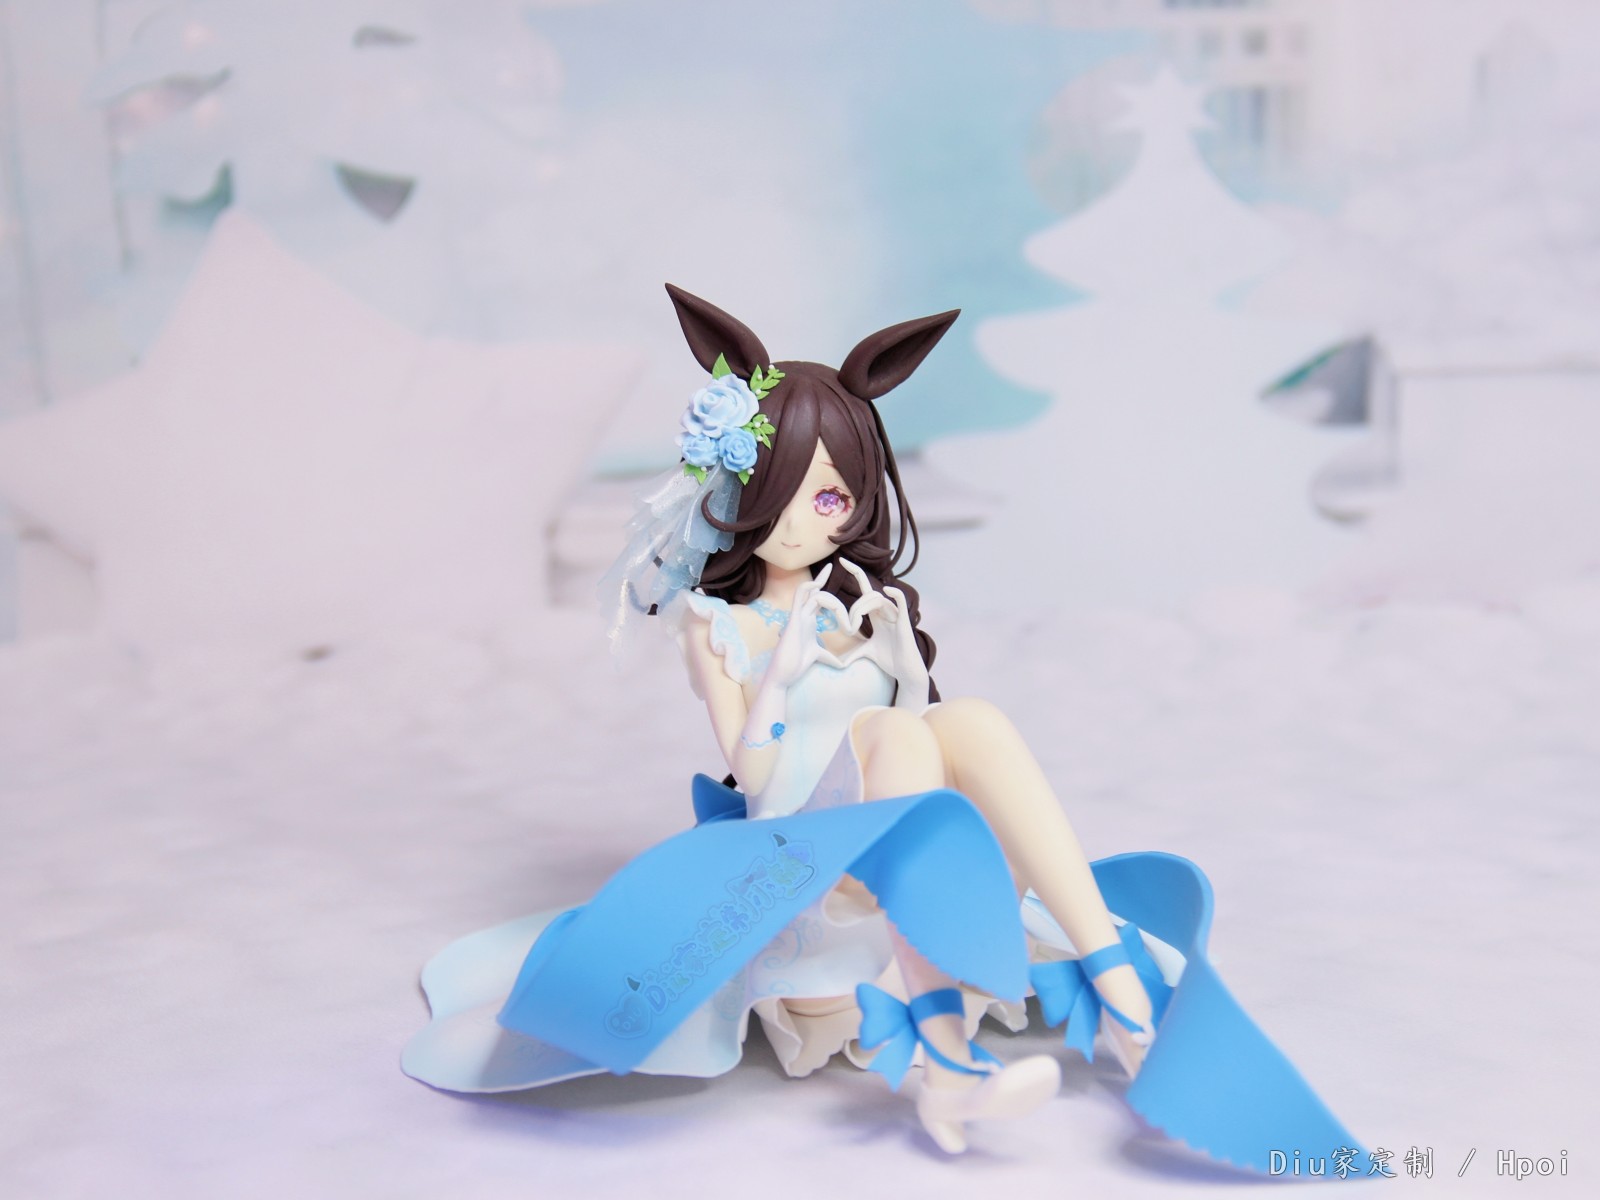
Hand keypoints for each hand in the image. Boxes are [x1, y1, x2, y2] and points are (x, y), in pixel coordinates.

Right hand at [764, 563, 848, 689]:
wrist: (783, 676)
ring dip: (832, 601)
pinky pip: (801, 597)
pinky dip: (811, 587)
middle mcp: (802, 614)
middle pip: (816, 591)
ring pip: (813, 593)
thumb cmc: (796, 665)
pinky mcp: (794, 621)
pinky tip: (821, 588)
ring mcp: (798, 616)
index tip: (830, 567)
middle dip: (832, 594)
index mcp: (808, 619)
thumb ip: (828, 656)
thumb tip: (841, 664)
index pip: (816, 594)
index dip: (821, 579)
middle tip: (848, 623)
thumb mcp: (818, 657)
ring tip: (843, 621)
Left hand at [837, 559, 930, 711]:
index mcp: (876, 614)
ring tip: (855, 625)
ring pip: (877, 599)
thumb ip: (853, 652)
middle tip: (849, 627)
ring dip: (862, 608)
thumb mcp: (866, 653)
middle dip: (854, 609)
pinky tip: (887, 590)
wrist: (905, 671)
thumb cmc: (889, 660)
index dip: (855, 572)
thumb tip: (838, 661)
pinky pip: (901, 600)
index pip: (865, 588)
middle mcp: (885, 611)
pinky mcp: (903, 621)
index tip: (842, 561)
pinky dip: (895, 593)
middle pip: (867, 596)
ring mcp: (895, 615)